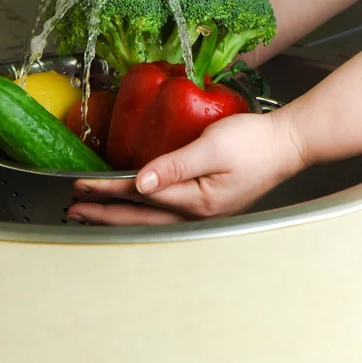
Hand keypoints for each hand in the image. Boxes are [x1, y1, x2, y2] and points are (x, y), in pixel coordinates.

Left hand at [67, 111, 304, 225]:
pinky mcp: (206, 203)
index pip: (140, 195)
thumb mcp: (212, 147)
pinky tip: (133, 208)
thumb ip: (175, 165)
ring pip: (150, 220)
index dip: (107, 190)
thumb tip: (140, 182)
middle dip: (104, 213)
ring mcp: (202, 211)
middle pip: (140, 217)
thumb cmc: (255, 143)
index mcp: (196, 201)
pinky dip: (140, 213)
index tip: (81, 187)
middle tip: (75, 211)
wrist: (286, 144)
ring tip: (94, 215)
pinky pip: (164, 214)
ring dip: (119, 216)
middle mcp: (197, 213)